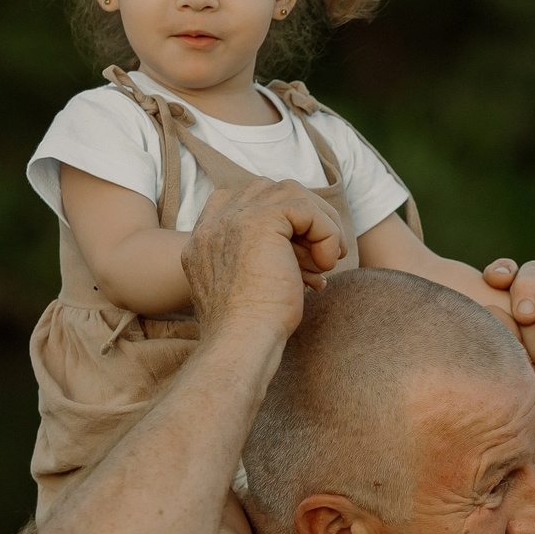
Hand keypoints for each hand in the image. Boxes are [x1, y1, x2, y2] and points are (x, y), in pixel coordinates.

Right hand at [183, 178, 345, 338]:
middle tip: (325, 253)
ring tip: (329, 258)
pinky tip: (326, 264)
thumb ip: (267, 262)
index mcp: (205, 238)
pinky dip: (327, 233)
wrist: (241, 342)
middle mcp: (214, 223)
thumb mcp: (253, 288)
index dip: (281, 218)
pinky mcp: (259, 221)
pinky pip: (307, 209)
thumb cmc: (253, 329)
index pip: (244, 201)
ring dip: (319, 222)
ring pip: (291, 193)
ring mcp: (232, 217)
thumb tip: (315, 254)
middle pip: (270, 190)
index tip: (301, 251)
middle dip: (305, 216)